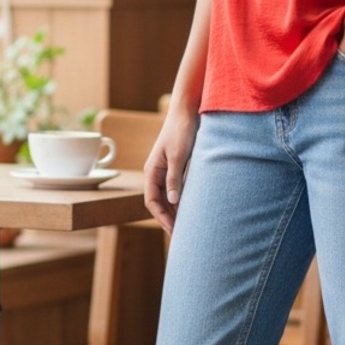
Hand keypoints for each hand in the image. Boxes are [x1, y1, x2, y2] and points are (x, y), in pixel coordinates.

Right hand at [144, 106, 198, 233]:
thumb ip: (175, 177)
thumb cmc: (181, 129)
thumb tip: (172, 201)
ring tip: (188, 225)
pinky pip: (177, 186)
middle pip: (159, 201)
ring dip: (176, 209)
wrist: (188, 109)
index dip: (162, 217)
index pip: (152, 201)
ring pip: (169, 195)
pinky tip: (193, 206)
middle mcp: (157, 171)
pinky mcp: (178, 164)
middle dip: (168, 218)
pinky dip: (183, 198)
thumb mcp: (179, 155)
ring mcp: (167, 168)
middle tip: (182, 235)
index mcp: (152, 170)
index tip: (174, 230)